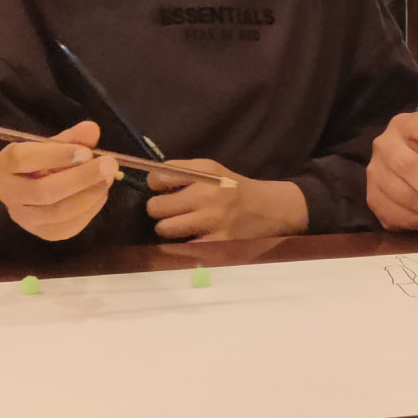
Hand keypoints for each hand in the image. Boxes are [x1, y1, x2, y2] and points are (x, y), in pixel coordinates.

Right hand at [0, 121, 120, 240]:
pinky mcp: (43, 233)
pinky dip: (90, 209)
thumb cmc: (43, 161)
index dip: (56, 155)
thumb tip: (92, 130)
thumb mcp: (55, 144)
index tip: (87, 152)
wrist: (31, 190)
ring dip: (89, 194)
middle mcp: (9, 192)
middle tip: (109, 165)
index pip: (24, 159)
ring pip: (57, 212)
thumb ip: (72, 137)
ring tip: (108, 179)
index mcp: (8, 163)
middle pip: (43, 191)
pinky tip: (101, 194)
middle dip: (81, 178)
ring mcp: (24, 217)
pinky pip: (68, 226)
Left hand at [145, 160, 307, 240]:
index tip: (163, 188)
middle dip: (159, 208)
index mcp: (205, 173)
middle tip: (172, 209)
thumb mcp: (212, 170)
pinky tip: (195, 236)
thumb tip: (148, 182)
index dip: (155, 184)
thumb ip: (181, 171)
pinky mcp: (215, 245)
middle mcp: (207, 196)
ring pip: (164, 229)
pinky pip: (181, 247)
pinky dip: (184, 243)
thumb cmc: (233, 189)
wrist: (269, 209)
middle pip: (155, 207)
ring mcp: (212, 223)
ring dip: (169, 227)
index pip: (157, 178)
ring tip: (183, 224)